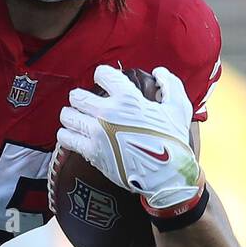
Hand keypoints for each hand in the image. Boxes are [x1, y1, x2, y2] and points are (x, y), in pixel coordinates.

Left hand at [57, 64, 202, 214]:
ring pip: (67, 116)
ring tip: (77, 118)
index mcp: (127, 99)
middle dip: (80, 97)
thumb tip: (158, 72)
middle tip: (85, 103)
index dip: (102, 75)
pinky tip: (74, 135)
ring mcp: (96, 133)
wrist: (167, 175)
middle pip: (77, 96)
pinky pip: (66, 138)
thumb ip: (170, 84)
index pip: (103, 74)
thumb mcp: (179, 107)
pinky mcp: (91, 152)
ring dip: (71, 115)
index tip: (102, 79)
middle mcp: (107, 113)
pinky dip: (67, 135)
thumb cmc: (173, 140)